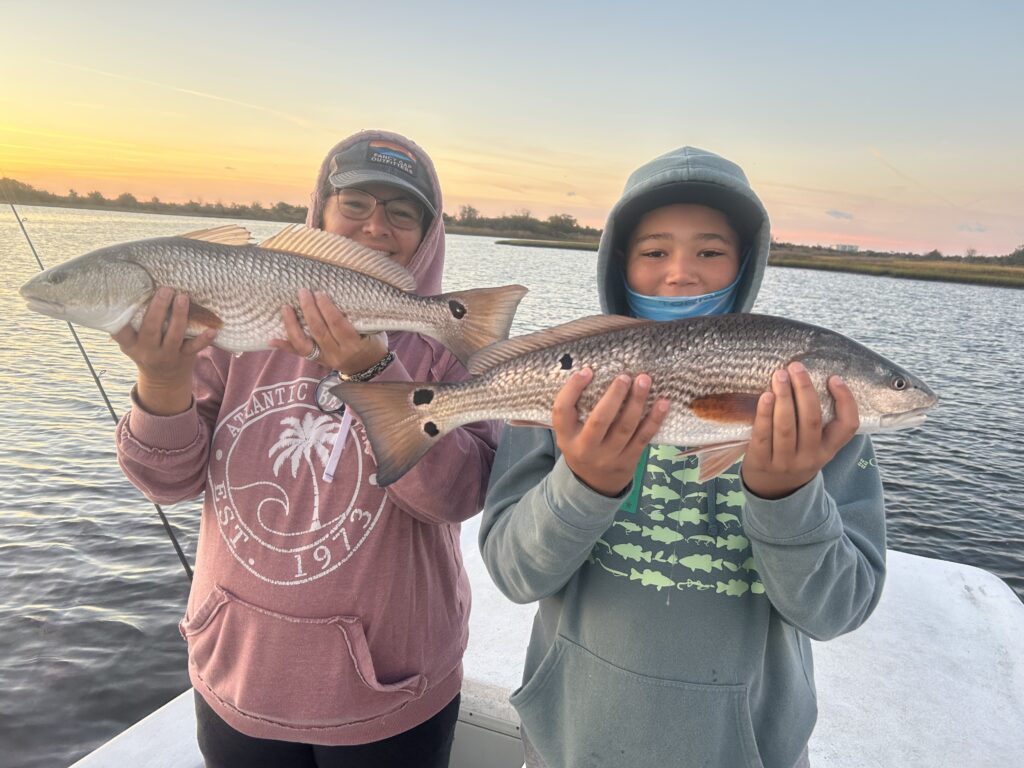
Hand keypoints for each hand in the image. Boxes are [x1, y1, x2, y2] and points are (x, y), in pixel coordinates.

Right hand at [111, 287, 215, 414]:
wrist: (164, 381)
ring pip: (173, 336)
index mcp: (131, 344)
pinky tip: (213, 329)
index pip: (120, 331)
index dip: (120, 317)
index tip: (126, 298)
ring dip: (180, 316)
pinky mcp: (184, 356)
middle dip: (158, 308)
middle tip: (165, 290)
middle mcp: (147, 351)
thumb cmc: (147, 350)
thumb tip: (137, 289)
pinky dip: (204, 339)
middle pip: (151, 329)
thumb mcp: (133, 342)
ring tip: (183, 297)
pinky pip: (195, 347)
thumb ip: (133, 324)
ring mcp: (167, 354)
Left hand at [270, 289, 387, 374]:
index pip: (337, 324)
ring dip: (292, 325)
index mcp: (354, 345)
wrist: (369, 370)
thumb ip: (359, 319)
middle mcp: (337, 353)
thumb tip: (344, 296)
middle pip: (319, 330)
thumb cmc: (373, 345)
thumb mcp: (374, 332)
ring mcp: (325, 359)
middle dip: (309, 310)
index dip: (327, 308)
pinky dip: (284, 346)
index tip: (320, 293)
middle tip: (303, 292)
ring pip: (304, 343)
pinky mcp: (317, 361)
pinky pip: (299, 354)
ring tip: (285, 307)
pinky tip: (271, 339)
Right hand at [553, 368, 668, 496]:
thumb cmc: (582, 446)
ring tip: (644, 380)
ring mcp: (609, 456)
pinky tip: (663, 403)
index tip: (588, 371)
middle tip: (625, 376)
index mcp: (566, 436)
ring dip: (637, 402)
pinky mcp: (629, 460)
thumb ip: (575, 408)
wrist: (594, 484)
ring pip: (625, 427)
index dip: (573, 388)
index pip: (562, 410)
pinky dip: (655, 419)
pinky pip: (643, 437)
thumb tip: (592, 372)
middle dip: (614, 396)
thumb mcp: (569, 432)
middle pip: (600, 419)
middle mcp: (586, 448)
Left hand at [741, 361, 859, 499]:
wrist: (773, 491)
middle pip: (811, 420)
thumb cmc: (795, 455)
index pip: (848, 426)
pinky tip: (766, 396)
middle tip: (796, 367)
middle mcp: (810, 457)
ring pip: (787, 426)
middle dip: (804, 390)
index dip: (845, 401)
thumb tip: (810, 378)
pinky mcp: (761, 462)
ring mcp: (785, 462)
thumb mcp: (815, 445)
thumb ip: (817, 421)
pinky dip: (764, 414)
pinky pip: (763, 435)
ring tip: (779, 375)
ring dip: (784, 397)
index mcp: (828, 450)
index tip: (834, 378)